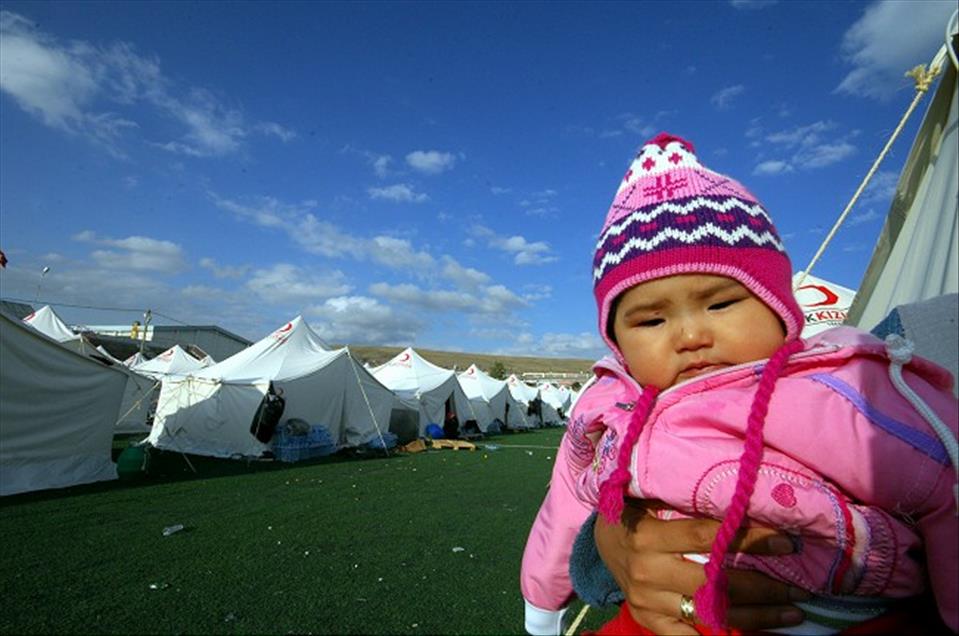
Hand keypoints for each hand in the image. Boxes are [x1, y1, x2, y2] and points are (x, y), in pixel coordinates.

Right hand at [594, 499, 809, 635]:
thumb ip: (688, 504)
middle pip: (716, 583)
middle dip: (764, 587)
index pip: (708, 538)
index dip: (750, 540)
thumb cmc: (634, 511)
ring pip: (711, 612)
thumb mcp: (652, 499)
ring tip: (792, 612)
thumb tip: (746, 500)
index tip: (788, 542)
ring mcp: (648, 600)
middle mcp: (648, 571)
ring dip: (757, 615)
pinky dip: (722, 633)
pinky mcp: (648, 620)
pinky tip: (755, 630)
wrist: (599, 540)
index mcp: (649, 536)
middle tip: (801, 588)